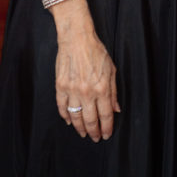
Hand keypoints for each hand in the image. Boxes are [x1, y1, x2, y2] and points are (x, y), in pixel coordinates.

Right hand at [41, 0, 120, 140]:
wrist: (77, 39)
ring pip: (75, 117)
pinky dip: (66, 116)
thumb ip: (113, 91)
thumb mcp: (111, 70)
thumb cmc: (96, 52)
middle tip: (95, 137)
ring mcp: (72, 90)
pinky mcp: (60, 87)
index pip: (105, 115)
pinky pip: (62, 107)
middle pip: (90, 120)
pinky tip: (69, 121)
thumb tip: (116, 109)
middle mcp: (87, 92)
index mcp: (102, 88)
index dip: (106, 128)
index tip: (106, 134)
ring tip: (83, 133)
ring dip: (80, 128)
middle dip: (94, 132)